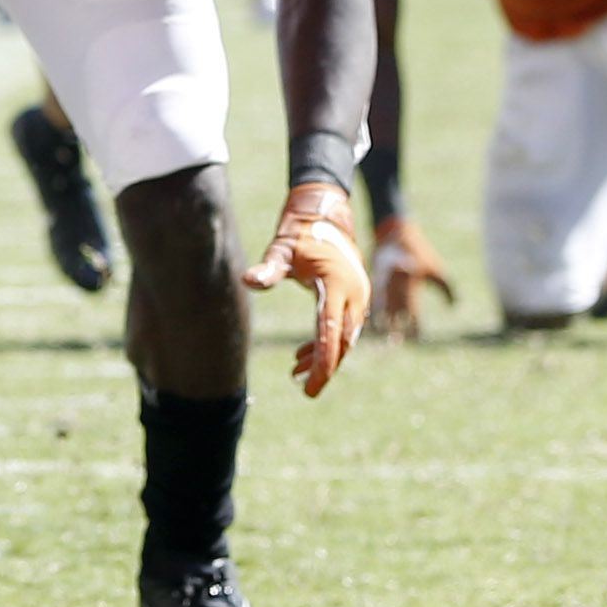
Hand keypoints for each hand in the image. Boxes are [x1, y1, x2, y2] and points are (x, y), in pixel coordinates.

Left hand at [240, 179, 371, 396]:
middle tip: (306, 390)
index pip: (331, 330)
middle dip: (325, 366)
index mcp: (337, 284)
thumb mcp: (281, 249)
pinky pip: (344, 329)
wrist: (326, 217)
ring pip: (345, 338)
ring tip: (296, 372)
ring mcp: (358, 297)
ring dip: (324, 356)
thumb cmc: (299, 235)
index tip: (313, 385)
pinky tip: (303, 356)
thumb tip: (248, 281)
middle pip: (344, 340)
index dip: (324, 360)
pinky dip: (326, 344)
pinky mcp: (355, 300)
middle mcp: (354, 294)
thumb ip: (269, 268)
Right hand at [368, 216, 460, 340]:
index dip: (415, 326)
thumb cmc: (420, 252)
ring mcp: (385, 281)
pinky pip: (374, 297)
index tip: (417, 338)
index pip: (414, 312)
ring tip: (383, 334)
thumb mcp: (436, 269)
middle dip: (398, 327)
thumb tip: (453, 306)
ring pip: (383, 306)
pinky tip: (372, 316)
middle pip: (397, 312)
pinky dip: (374, 308)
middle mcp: (397, 285)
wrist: (396, 233)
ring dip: (383, 321)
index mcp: (413, 284)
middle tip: (397, 341)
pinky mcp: (374, 277)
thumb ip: (447, 289)